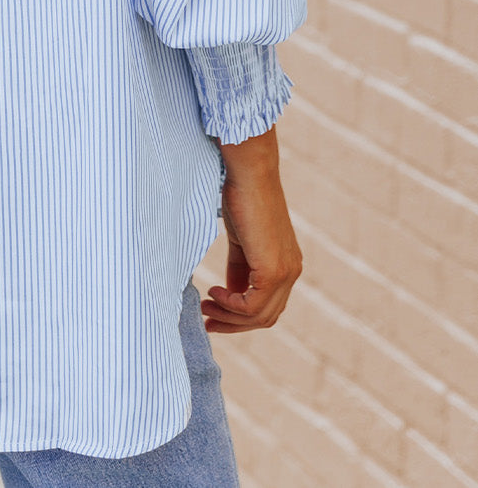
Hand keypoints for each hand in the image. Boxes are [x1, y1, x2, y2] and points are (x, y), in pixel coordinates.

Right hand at [200, 124, 302, 333]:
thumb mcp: (241, 240)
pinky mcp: (274, 270)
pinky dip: (231, 305)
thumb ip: (240, 268)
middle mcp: (292, 272)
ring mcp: (285, 272)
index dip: (239, 315)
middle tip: (206, 321)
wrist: (249, 174)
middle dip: (233, 323)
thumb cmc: (242, 196)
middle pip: (265, 317)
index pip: (267, 305)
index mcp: (286, 264)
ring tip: (206, 309)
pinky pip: (252, 305)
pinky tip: (214, 292)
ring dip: (229, 316)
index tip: (212, 313)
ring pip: (259, 315)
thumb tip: (231, 292)